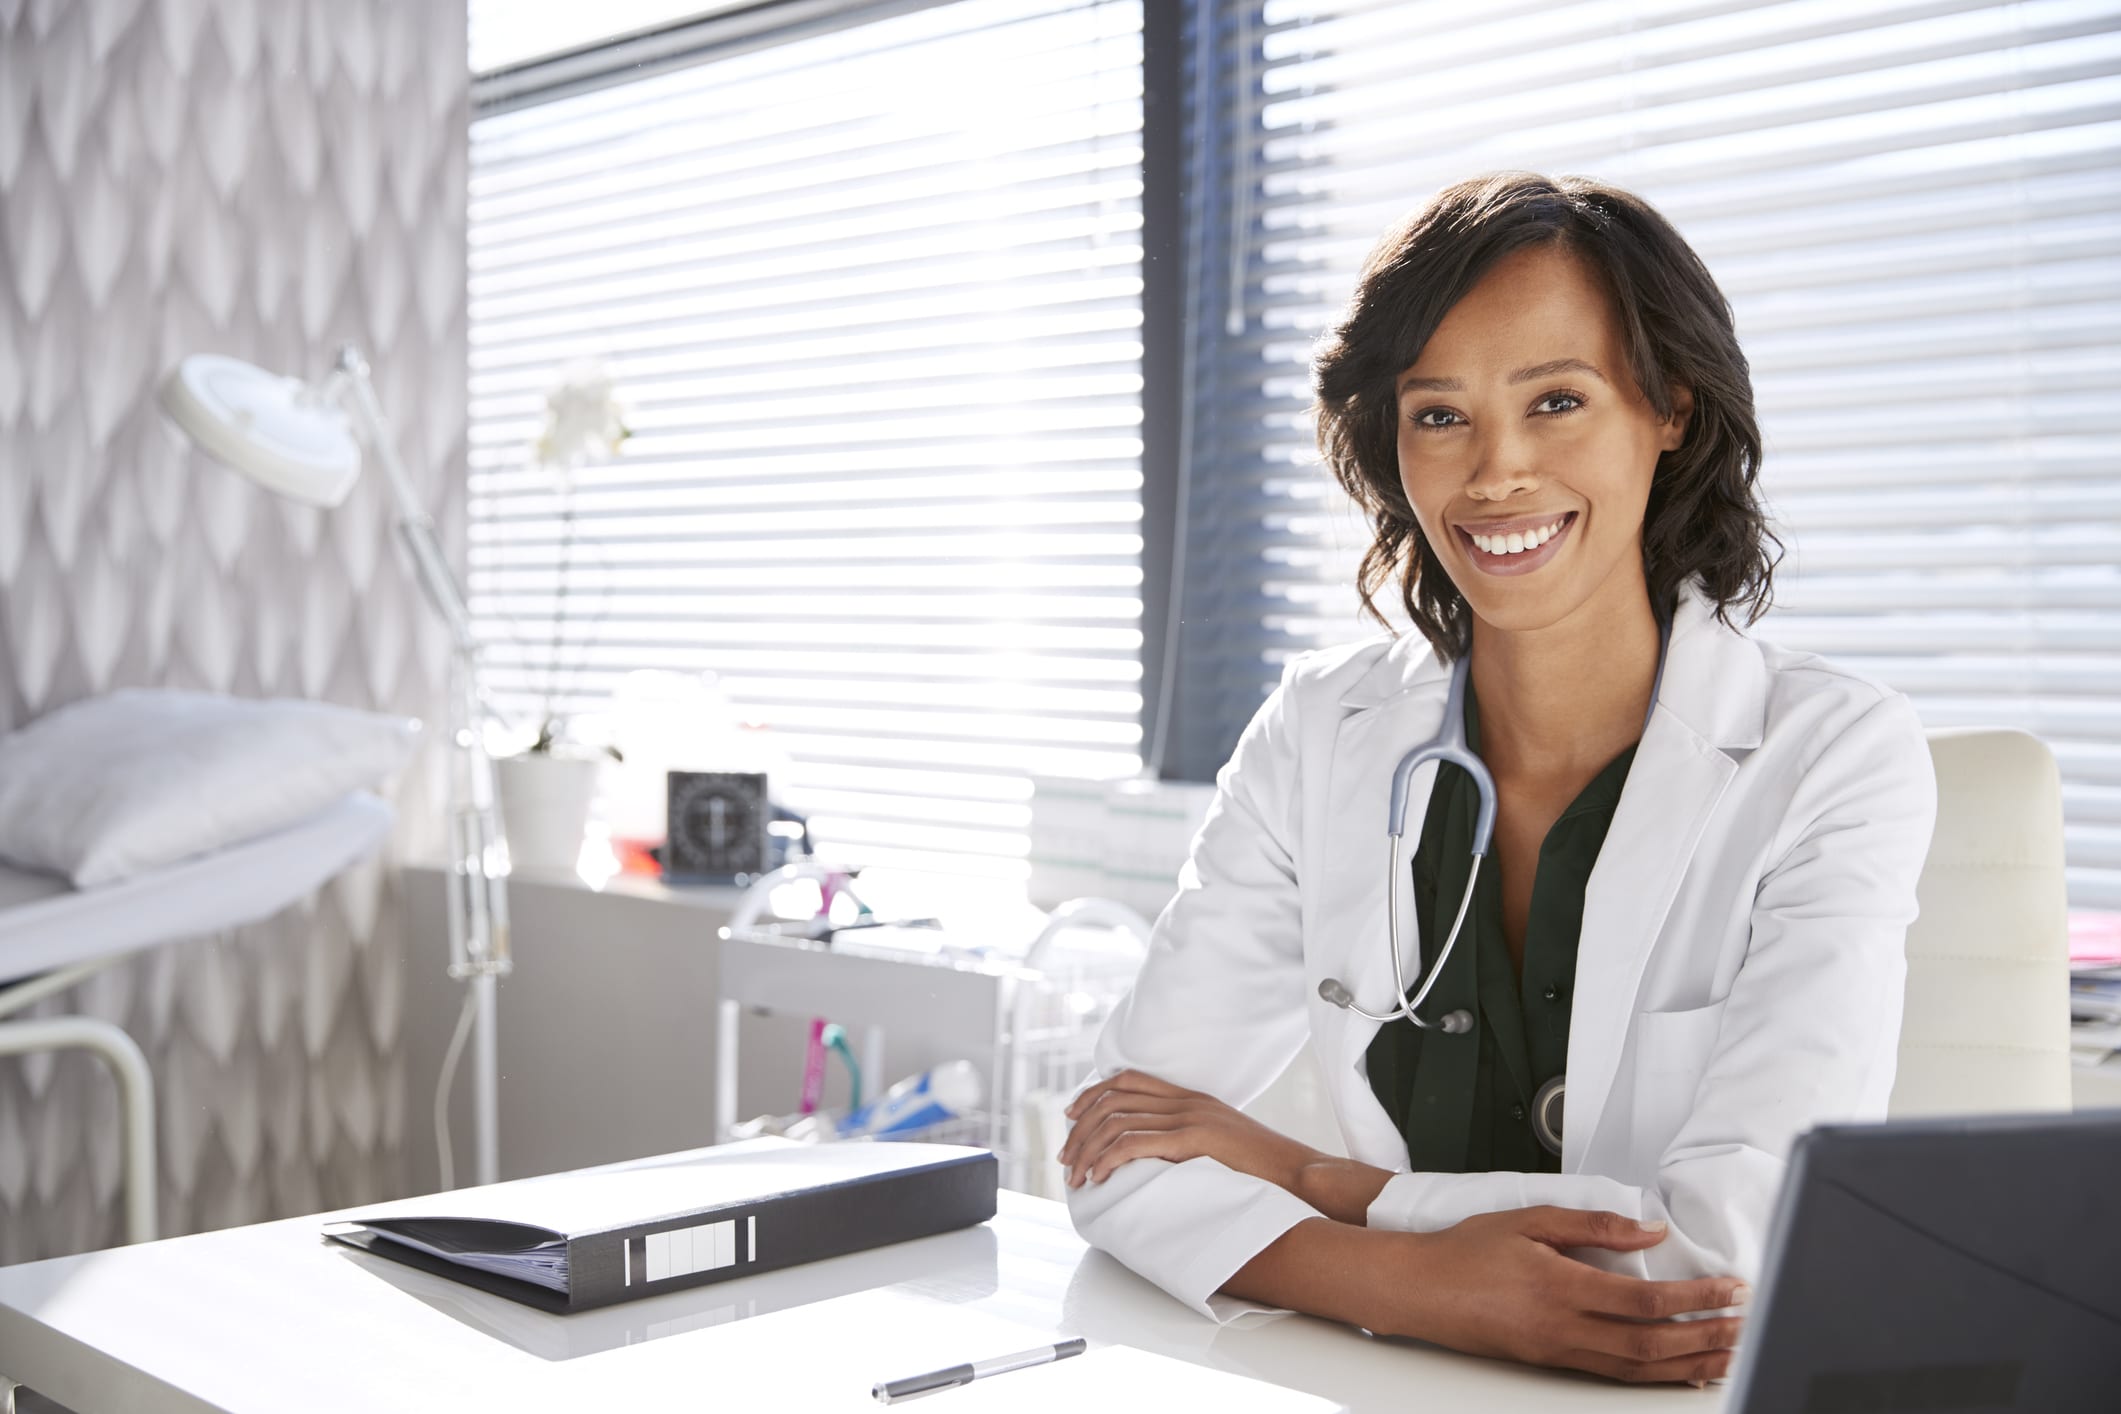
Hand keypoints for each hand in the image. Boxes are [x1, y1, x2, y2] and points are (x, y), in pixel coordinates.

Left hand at [1058, 1070, 1320, 1195]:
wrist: (1300, 1173)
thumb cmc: (1263, 1170)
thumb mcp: (1221, 1144)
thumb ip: (1190, 1140)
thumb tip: (1157, 1157)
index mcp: (1192, 1097)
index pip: (1128, 1080)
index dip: (1092, 1094)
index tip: (1071, 1117)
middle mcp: (1187, 1100)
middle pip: (1113, 1098)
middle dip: (1080, 1128)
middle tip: (1066, 1159)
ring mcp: (1191, 1117)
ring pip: (1118, 1121)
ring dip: (1088, 1150)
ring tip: (1076, 1177)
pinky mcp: (1194, 1139)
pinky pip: (1135, 1143)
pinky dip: (1108, 1159)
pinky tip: (1098, 1177)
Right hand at [1387, 1206, 1748, 1385]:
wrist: (1420, 1289)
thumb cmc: (1466, 1251)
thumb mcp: (1529, 1219)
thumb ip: (1593, 1225)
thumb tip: (1647, 1230)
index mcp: (1560, 1286)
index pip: (1644, 1301)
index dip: (1694, 1298)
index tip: (1729, 1290)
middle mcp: (1562, 1328)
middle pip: (1650, 1345)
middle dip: (1706, 1338)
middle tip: (1745, 1328)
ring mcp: (1558, 1352)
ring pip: (1637, 1369)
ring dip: (1689, 1364)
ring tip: (1729, 1356)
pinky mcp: (1552, 1362)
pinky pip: (1614, 1374)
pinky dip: (1655, 1375)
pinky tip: (1679, 1370)